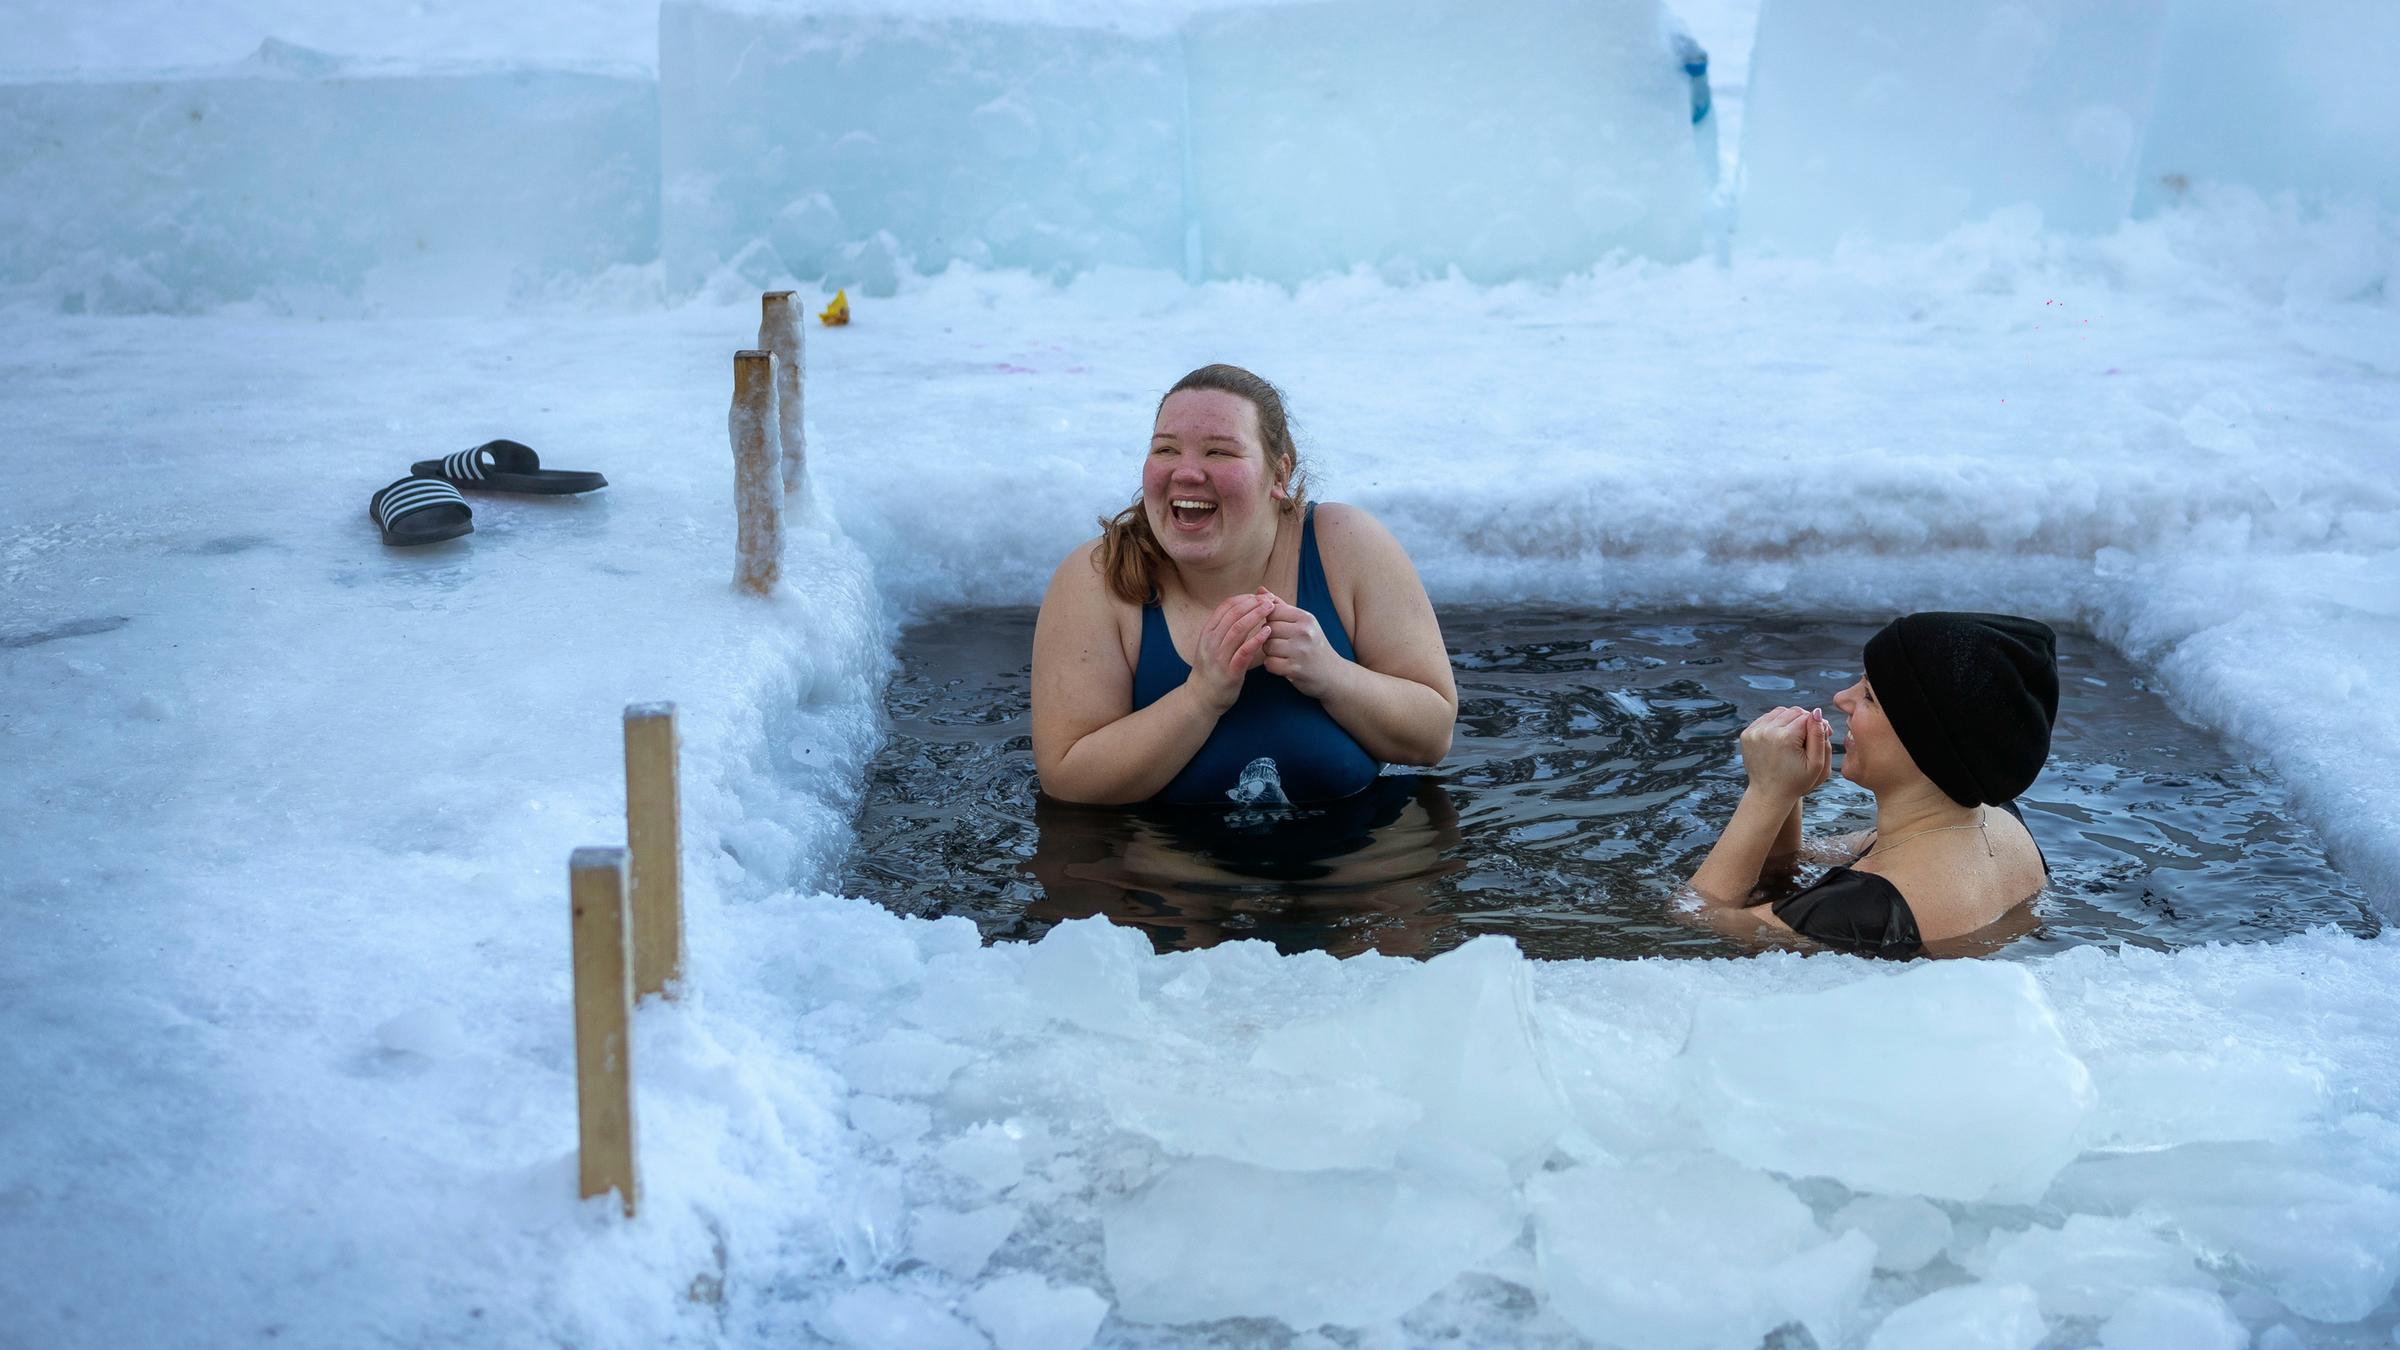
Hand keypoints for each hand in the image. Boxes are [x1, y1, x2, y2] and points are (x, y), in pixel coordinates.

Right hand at [1187, 591, 1275, 712]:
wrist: (1202, 697)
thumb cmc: (1212, 669)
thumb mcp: (1213, 645)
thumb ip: (1225, 629)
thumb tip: (1243, 609)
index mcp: (1208, 632)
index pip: (1225, 607)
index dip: (1244, 598)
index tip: (1259, 595)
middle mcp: (1211, 642)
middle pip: (1233, 614)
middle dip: (1253, 603)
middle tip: (1269, 599)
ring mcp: (1219, 656)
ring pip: (1238, 629)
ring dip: (1256, 616)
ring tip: (1271, 609)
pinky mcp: (1230, 671)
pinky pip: (1244, 651)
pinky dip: (1256, 639)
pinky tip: (1267, 631)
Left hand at [1258, 591, 1346, 698]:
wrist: (1333, 674)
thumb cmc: (1313, 645)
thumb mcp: (1302, 622)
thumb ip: (1281, 606)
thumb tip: (1260, 589)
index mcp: (1305, 618)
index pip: (1272, 610)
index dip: (1270, 620)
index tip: (1278, 629)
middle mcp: (1304, 632)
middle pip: (1268, 628)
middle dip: (1268, 637)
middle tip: (1279, 644)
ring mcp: (1300, 651)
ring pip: (1267, 646)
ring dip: (1269, 652)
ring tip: (1281, 654)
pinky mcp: (1295, 669)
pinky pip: (1270, 663)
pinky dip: (1272, 666)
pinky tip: (1282, 665)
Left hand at [1738, 706, 1830, 802]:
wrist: (1769, 793)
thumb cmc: (1796, 782)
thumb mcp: (1816, 763)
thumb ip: (1819, 736)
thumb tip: (1817, 712)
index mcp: (1785, 738)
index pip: (1807, 717)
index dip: (1817, 725)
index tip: (1820, 736)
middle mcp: (1767, 731)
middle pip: (1793, 711)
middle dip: (1804, 720)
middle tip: (1808, 736)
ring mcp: (1754, 732)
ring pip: (1779, 712)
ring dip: (1790, 719)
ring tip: (1795, 736)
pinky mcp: (1746, 734)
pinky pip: (1766, 718)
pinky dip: (1776, 723)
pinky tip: (1782, 736)